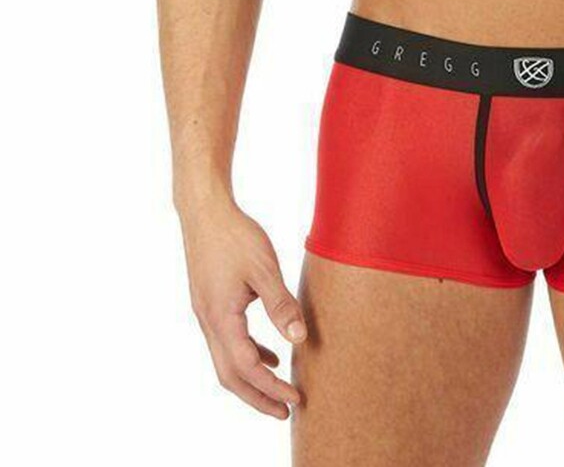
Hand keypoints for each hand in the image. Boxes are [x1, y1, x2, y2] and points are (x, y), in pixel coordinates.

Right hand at [178, 193, 307, 418]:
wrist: (204, 211)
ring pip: (226, 361)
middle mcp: (208, 322)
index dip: (271, 387)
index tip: (295, 398)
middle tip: (286, 412)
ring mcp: (206, 314)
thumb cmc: (235, 235)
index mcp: (221, 317)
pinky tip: (269, 353)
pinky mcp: (209, 304)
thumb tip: (299, 340)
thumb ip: (281, 304)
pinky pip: (227, 342)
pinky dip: (248, 355)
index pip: (246, 367)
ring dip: (252, 379)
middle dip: (258, 397)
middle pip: (230, 376)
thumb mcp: (264, 268)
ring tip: (280, 388)